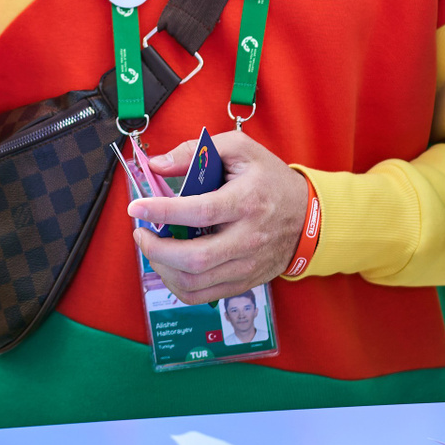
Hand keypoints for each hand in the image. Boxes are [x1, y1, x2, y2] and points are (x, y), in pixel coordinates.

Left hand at [127, 131, 307, 304]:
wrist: (308, 217)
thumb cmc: (270, 179)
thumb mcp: (240, 149)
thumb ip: (196, 151)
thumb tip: (157, 165)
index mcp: (247, 201)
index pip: (199, 211)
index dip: (162, 211)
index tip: (136, 208)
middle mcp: (247, 238)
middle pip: (194, 258)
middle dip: (156, 249)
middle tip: (141, 233)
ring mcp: (246, 265)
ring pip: (195, 282)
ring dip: (163, 268)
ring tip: (153, 248)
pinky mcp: (244, 282)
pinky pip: (202, 295)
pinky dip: (177, 285)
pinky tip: (169, 266)